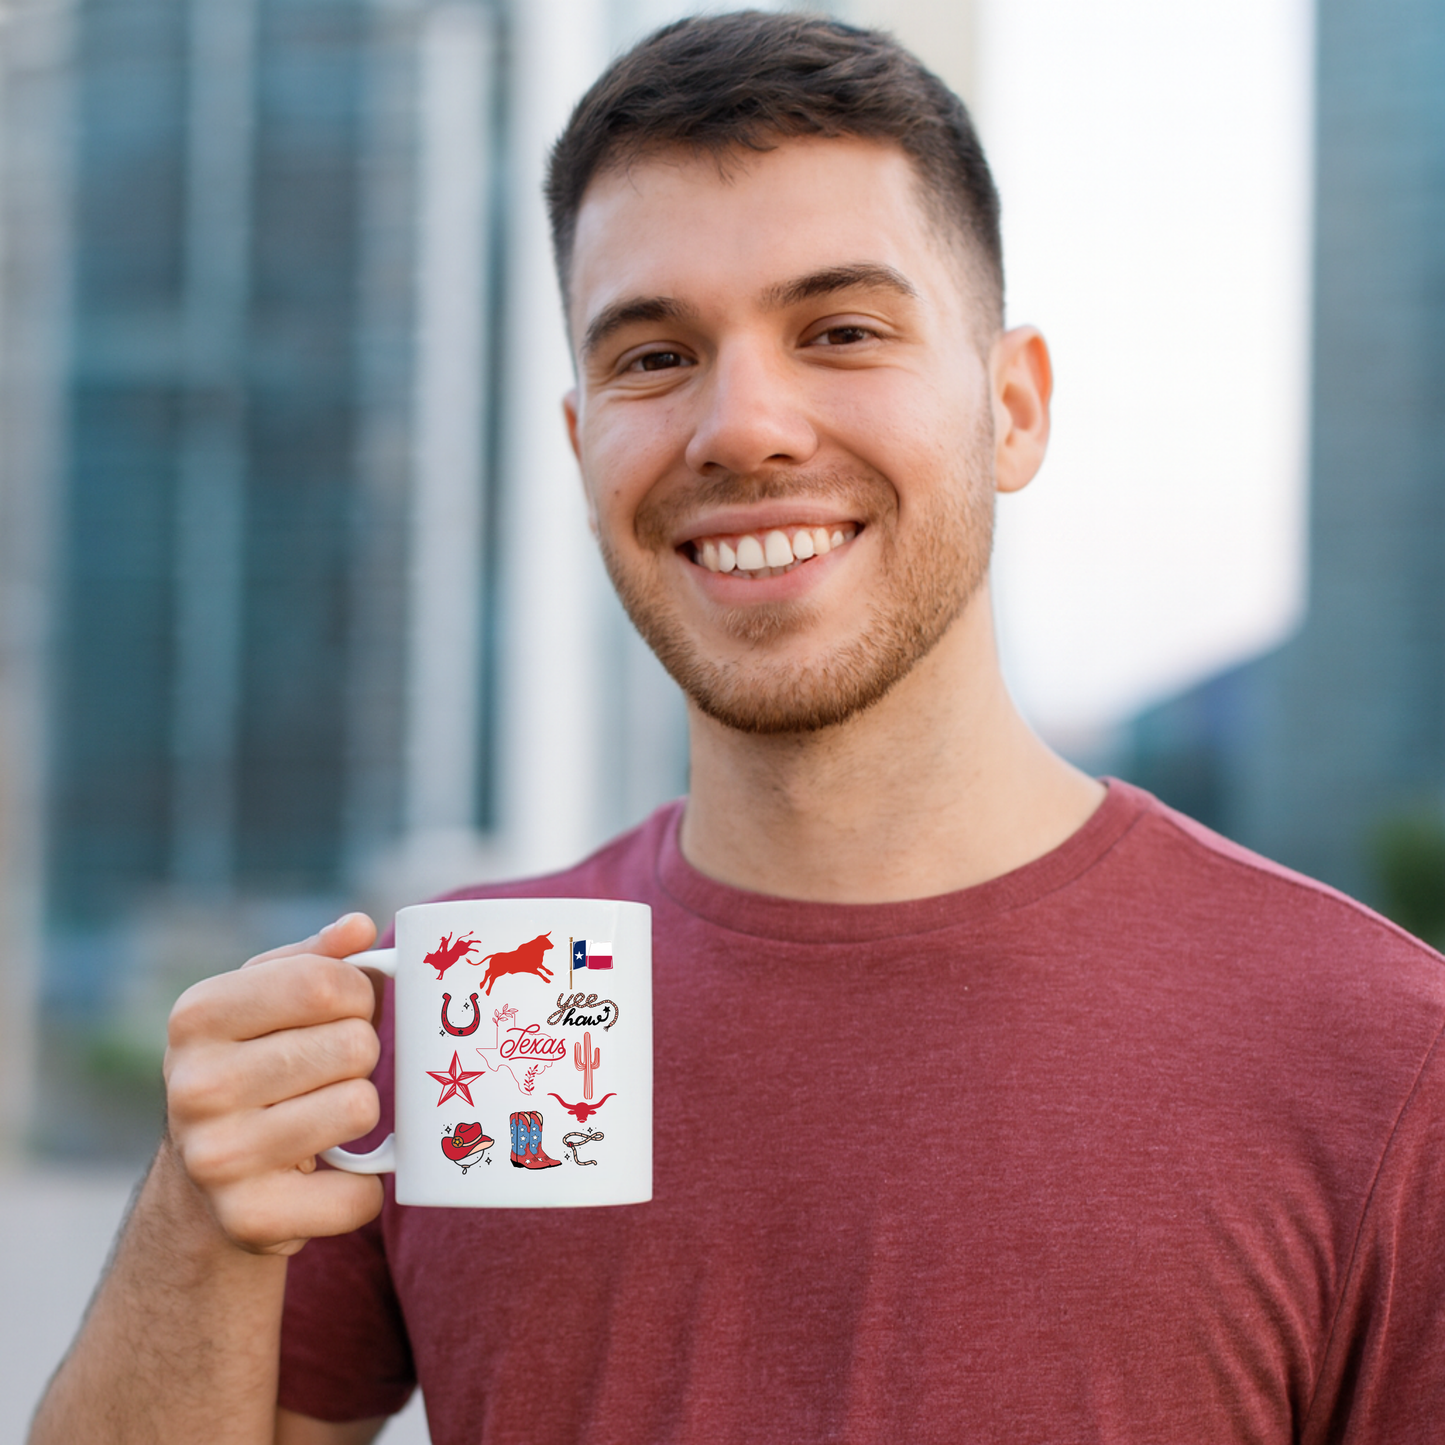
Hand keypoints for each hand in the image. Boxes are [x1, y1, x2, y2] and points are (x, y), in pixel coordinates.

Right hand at [163, 912, 387, 1255]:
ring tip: (324, 1115)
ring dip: (361, 1112)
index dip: (359, 994)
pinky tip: (330, 1174)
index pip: (326, 983)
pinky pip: (360, 1194)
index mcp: (198, 1016)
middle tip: (330, 1072)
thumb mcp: (264, 999)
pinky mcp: (249, 1220)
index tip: (347, 1011)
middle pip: (355, 1046)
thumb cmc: (253, 1063)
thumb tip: (359, 927)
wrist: (203, 1181)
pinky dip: (364, 1186)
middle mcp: (196, 1086)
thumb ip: (315, 959)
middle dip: (362, 1055)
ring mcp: (217, 1158)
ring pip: (360, 1108)